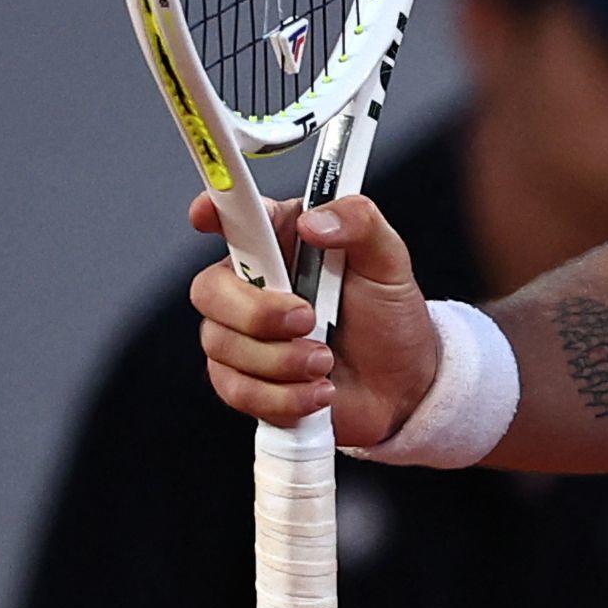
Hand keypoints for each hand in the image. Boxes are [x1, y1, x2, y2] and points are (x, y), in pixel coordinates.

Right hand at [187, 192, 440, 447]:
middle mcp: (255, 285)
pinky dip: (282, 396)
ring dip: (280, 361)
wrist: (401, 386)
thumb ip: (360, 224)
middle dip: (255, 312)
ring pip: (221, 346)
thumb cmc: (388, 315)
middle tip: (307, 319)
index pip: (235, 217)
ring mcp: (245, 336)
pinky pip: (237, 390)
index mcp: (284, 242)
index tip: (206, 216)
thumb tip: (314, 220)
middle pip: (210, 290)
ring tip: (325, 361)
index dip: (213, 210)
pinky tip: (317, 391)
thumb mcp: (389, 261)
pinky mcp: (246, 382)